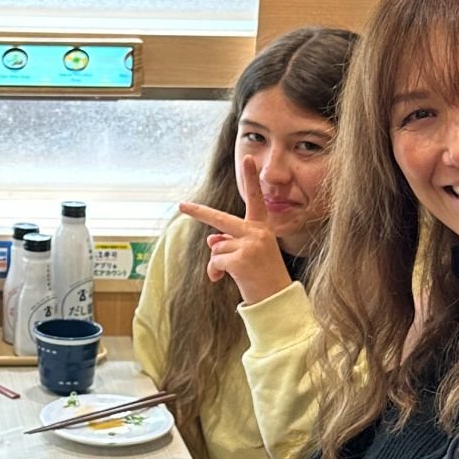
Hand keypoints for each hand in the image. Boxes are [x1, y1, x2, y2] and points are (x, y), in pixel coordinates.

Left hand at [177, 176, 292, 305]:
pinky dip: (216, 272)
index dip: (251, 178)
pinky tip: (228, 279)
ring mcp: (249, 245)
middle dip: (198, 212)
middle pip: (220, 219)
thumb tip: (211, 239)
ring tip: (234, 274)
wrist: (276, 300)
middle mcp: (257, 232)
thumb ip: (231, 242)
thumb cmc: (264, 277)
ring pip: (216, 247)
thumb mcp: (250, 254)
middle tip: (181, 206)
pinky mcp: (240, 259)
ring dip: (217, 263)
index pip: (256, 199)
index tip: (248, 158)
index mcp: (262, 228)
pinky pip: (215, 261)